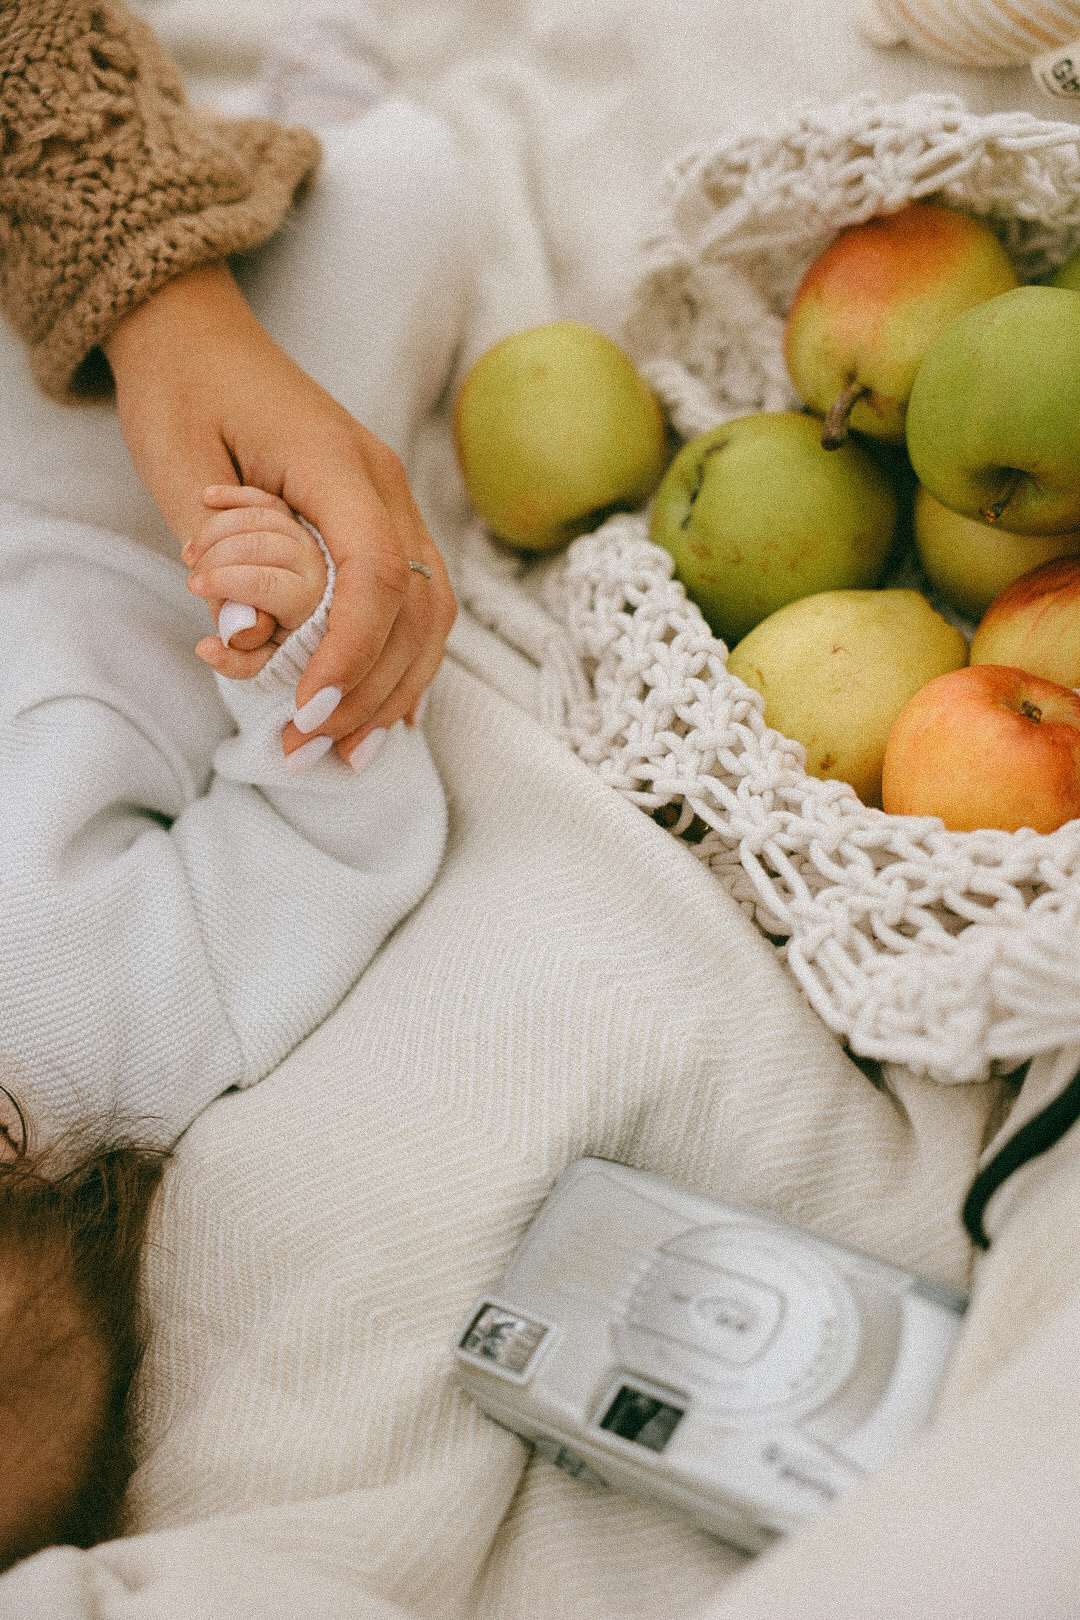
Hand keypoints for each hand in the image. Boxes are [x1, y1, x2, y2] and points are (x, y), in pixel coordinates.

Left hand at [104, 263, 454, 763]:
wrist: (197, 334)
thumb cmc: (182, 389)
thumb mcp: (175, 464)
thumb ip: (217, 551)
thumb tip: (246, 638)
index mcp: (339, 462)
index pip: (372, 571)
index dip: (350, 650)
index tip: (308, 710)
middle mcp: (386, 484)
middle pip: (416, 605)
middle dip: (371, 689)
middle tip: (313, 747)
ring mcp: (394, 501)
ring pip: (430, 611)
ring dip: (394, 688)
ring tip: (349, 753)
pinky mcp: (383, 520)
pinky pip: (416, 601)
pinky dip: (402, 662)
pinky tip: (382, 714)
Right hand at [186, 486, 327, 674]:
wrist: (306, 620)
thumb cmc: (283, 643)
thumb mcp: (263, 661)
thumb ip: (237, 660)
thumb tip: (206, 647)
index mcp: (309, 599)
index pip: (265, 582)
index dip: (225, 581)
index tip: (195, 586)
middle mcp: (315, 562)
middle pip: (259, 545)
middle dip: (216, 556)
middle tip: (192, 573)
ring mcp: (306, 536)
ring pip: (260, 517)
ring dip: (218, 527)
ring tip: (192, 551)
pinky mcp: (295, 518)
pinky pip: (265, 497)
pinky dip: (235, 495)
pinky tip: (209, 498)